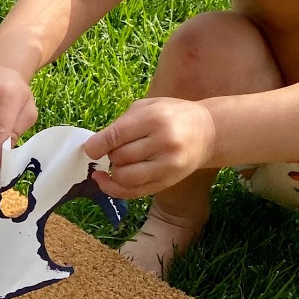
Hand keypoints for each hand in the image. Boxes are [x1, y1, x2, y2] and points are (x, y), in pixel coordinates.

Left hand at [84, 97, 216, 198]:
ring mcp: (168, 165)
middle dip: (109, 155)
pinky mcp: (168, 181)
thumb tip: (94, 146)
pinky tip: (107, 180)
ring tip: (118, 162)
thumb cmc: (171, 115)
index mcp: (155, 119)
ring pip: (124, 177)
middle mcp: (163, 142)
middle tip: (114, 148)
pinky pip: (134, 192)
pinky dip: (115, 189)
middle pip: (119, 157)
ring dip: (113, 171)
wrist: (208, 132)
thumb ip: (122, 123)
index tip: (90, 149)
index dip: (97, 145)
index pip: (116, 136)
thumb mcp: (148, 106)